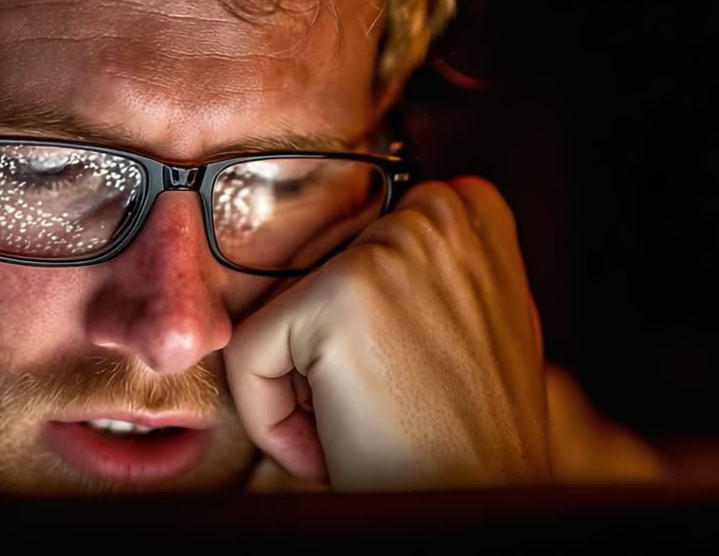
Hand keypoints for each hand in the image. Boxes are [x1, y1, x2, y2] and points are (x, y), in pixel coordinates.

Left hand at [224, 177, 550, 490]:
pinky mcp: (339, 296)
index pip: (345, 245)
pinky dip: (269, 419)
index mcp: (467, 209)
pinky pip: (247, 351)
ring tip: (360, 425)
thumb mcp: (467, 322)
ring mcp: (390, 249)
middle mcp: (437, 211)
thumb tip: (341, 252)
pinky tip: (329, 446)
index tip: (395, 376)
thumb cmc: (468, 438)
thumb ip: (417, 269)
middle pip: (306, 278)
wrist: (470, 510)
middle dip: (320, 357)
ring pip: (274, 316)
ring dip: (298, 389)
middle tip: (377, 411)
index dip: (352, 328)